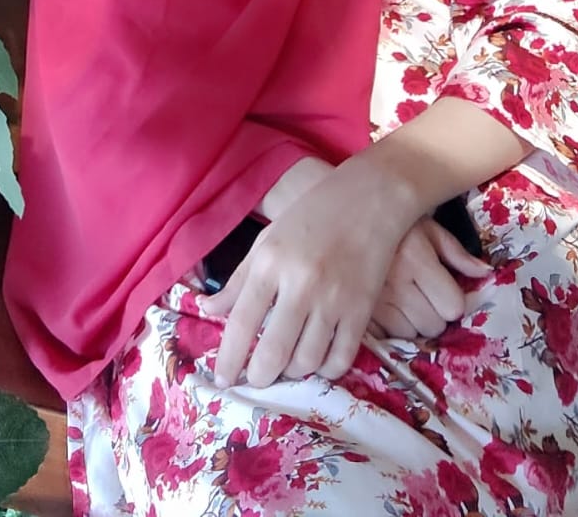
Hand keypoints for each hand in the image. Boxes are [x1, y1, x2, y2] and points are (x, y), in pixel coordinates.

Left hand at [205, 163, 406, 387]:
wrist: (369, 197)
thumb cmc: (312, 214)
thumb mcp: (268, 240)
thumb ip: (238, 280)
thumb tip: (207, 311)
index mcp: (270, 263)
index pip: (241, 323)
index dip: (228, 359)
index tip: (222, 379)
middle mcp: (300, 285)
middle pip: (273, 352)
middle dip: (259, 376)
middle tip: (255, 379)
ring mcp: (334, 299)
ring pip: (307, 361)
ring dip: (293, 372)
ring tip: (286, 365)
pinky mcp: (362, 310)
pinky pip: (341, 359)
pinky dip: (326, 370)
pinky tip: (318, 361)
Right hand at [368, 217, 490, 340]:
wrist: (346, 219)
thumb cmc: (390, 225)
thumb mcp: (425, 227)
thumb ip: (456, 251)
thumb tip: (485, 273)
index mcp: (416, 260)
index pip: (453, 306)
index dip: (450, 299)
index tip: (440, 288)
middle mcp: (395, 284)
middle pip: (434, 325)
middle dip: (433, 314)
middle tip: (420, 295)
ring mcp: (373, 302)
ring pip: (411, 335)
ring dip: (411, 324)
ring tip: (401, 302)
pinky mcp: (356, 313)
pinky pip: (385, 338)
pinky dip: (388, 329)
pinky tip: (384, 309)